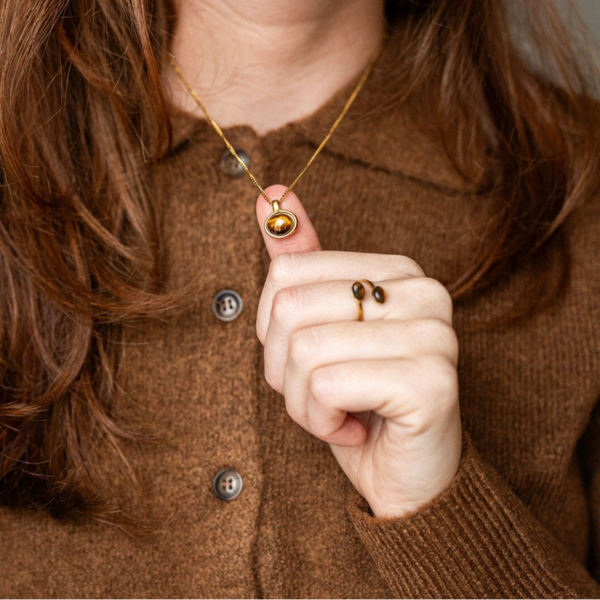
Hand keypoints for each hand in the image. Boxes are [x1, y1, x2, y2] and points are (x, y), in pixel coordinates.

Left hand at [256, 186, 461, 517]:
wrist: (407, 476)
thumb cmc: (358, 401)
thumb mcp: (319, 329)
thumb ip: (300, 261)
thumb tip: (270, 194)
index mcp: (395, 270)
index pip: (285, 273)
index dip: (276, 331)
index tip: (310, 360)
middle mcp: (423, 291)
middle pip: (290, 309)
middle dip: (284, 371)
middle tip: (321, 395)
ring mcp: (434, 333)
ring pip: (304, 351)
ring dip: (301, 402)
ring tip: (338, 413)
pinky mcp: (430, 380)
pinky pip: (326, 387)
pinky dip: (321, 422)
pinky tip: (354, 430)